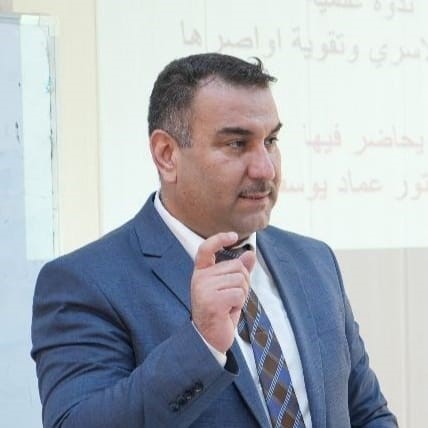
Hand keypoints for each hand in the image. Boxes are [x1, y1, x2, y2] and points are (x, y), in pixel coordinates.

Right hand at [191, 232, 255, 353]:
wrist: (210, 338)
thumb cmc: (221, 312)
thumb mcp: (230, 288)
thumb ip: (239, 271)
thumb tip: (251, 254)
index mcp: (201, 272)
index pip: (206, 249)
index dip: (218, 239)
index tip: (233, 236)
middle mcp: (200, 278)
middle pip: (236, 267)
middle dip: (242, 283)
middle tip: (232, 299)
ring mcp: (204, 289)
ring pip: (240, 280)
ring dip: (241, 295)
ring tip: (229, 306)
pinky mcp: (212, 301)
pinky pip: (239, 294)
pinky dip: (239, 304)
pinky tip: (228, 312)